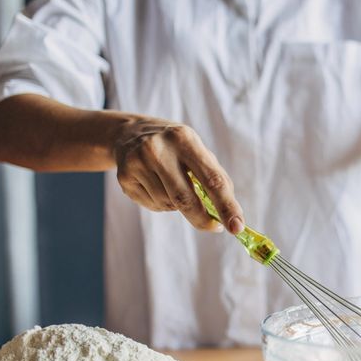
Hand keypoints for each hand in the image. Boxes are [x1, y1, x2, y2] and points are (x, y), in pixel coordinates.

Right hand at [112, 116, 243, 233]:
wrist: (130, 133)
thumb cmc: (175, 147)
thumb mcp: (197, 151)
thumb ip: (215, 178)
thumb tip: (230, 214)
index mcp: (185, 140)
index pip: (212, 179)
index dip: (227, 206)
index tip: (237, 227)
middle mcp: (158, 149)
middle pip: (186, 199)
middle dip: (203, 219)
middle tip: (214, 227)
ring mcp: (138, 163)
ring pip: (169, 205)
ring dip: (179, 207)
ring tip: (174, 187)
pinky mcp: (124, 178)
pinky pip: (153, 206)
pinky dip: (162, 205)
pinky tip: (157, 186)